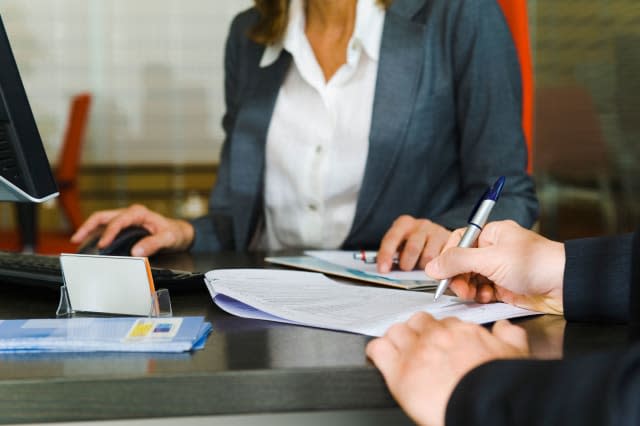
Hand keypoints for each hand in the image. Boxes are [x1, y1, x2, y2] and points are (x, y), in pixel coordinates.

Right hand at [70, 204, 194, 256]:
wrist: (180, 232)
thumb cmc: (175, 233)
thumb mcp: (168, 238)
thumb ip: (154, 244)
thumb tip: (137, 251)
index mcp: (139, 213)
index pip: (119, 221)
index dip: (109, 233)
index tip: (103, 245)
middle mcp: (130, 213)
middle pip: (103, 216)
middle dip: (88, 226)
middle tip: (76, 238)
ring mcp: (126, 219)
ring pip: (102, 220)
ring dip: (89, 229)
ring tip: (77, 240)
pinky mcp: (125, 226)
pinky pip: (106, 227)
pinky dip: (96, 233)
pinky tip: (90, 242)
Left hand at [366, 313, 528, 425]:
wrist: (486, 405)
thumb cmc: (499, 385)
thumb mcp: (514, 354)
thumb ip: (509, 336)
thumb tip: (504, 327)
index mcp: (461, 331)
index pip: (444, 321)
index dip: (440, 332)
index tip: (441, 342)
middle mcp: (436, 336)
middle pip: (417, 321)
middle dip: (417, 332)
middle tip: (419, 346)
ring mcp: (415, 351)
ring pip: (396, 331)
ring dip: (397, 339)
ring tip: (399, 351)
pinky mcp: (398, 371)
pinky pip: (378, 349)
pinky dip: (377, 351)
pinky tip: (380, 357)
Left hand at [377, 215, 450, 272]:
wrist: (438, 237)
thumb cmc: (415, 244)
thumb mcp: (401, 245)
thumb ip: (393, 255)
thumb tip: (386, 270)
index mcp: (403, 224)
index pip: (392, 239)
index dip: (386, 255)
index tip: (383, 269)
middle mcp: (420, 224)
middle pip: (412, 248)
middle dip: (407, 264)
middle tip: (407, 269)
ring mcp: (436, 231)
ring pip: (429, 257)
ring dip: (424, 267)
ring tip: (422, 266)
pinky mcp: (450, 239)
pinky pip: (443, 259)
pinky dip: (438, 267)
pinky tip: (436, 265)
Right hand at [425, 220, 564, 313]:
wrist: (566, 286)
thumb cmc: (535, 263)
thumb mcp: (490, 259)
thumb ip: (458, 261)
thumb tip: (432, 266)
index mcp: (492, 234)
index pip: (459, 241)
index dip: (449, 256)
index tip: (442, 271)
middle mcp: (494, 250)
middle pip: (462, 262)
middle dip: (458, 276)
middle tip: (459, 288)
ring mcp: (499, 269)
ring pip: (471, 278)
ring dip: (469, 288)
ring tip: (474, 294)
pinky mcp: (505, 287)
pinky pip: (482, 291)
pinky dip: (481, 296)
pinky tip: (487, 298)